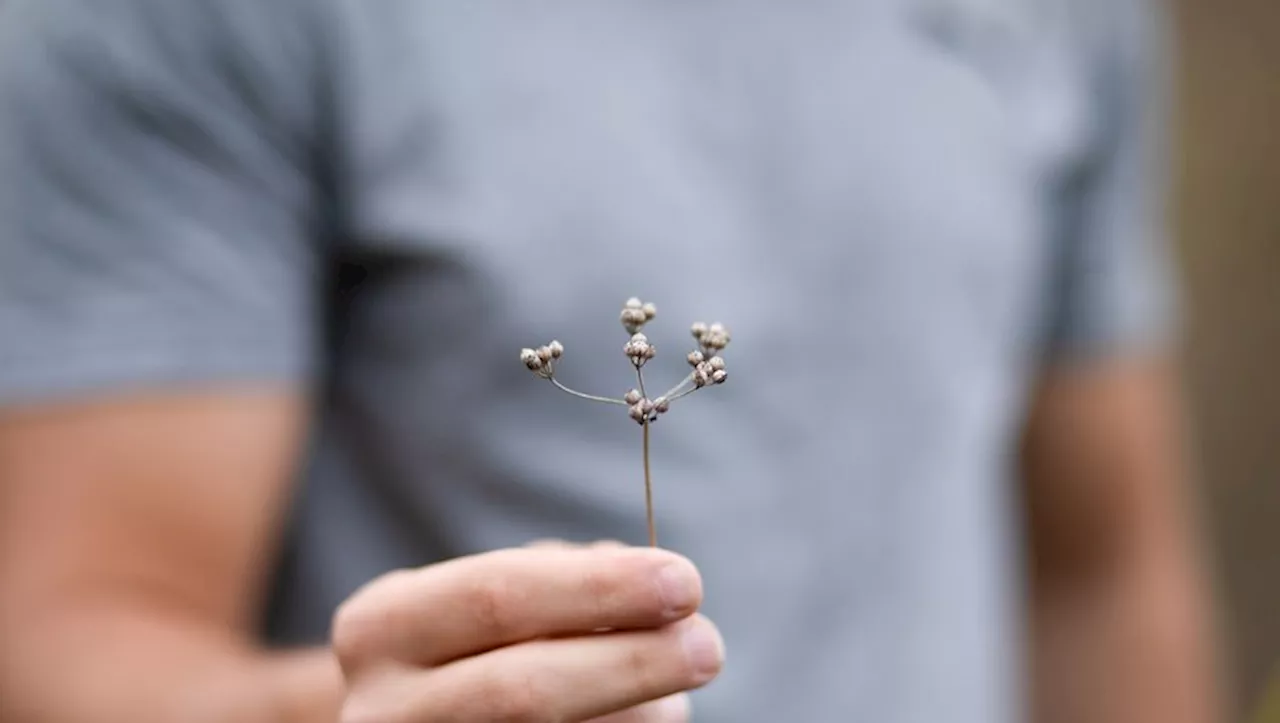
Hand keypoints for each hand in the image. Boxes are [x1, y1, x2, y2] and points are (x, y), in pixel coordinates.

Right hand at [332, 545, 723, 721]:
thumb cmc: (466, 651)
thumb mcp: (482, 605)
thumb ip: (554, 586)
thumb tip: (646, 579)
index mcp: (382, 626)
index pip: (497, 596)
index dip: (598, 589)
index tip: (684, 580)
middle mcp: (382, 709)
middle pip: (522, 688)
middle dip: (629, 662)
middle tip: (707, 645)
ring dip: (637, 717)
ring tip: (674, 696)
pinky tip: (645, 722)